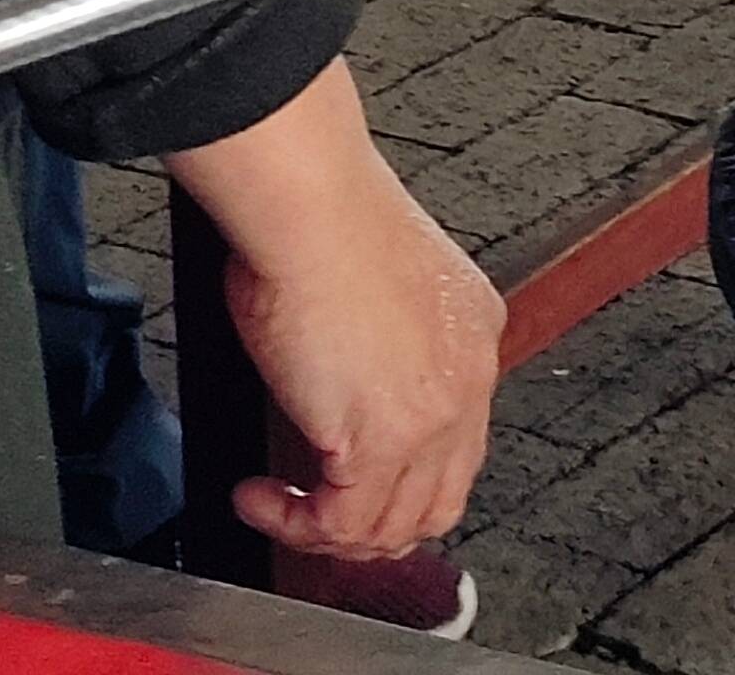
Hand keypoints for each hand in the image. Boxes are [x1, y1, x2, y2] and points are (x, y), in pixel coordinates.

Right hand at [172, 64, 501, 559]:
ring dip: (328, 531)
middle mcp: (467, 377)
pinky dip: (295, 525)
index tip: (348, 475)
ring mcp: (433, 415)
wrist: (310, 203)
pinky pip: (342, 524)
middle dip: (374, 521)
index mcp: (472, 330)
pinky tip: (262, 499)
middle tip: (316, 512)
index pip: (456, 439)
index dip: (402, 474)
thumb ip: (376, 343)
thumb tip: (335, 383)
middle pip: (438, 497)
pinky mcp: (383, 442)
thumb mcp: (374, 283)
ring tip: (279, 507)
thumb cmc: (321, 217)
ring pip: (394, 526)